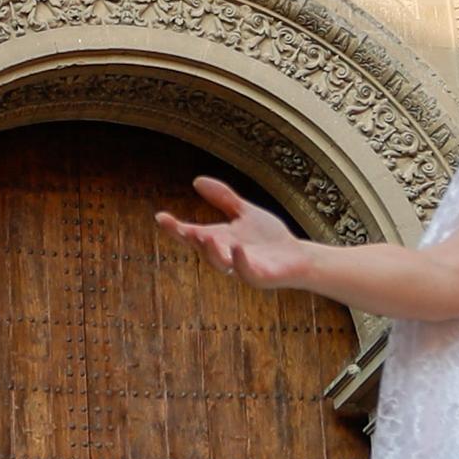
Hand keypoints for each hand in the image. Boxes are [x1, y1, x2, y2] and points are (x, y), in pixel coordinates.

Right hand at [156, 179, 315, 289]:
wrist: (298, 257)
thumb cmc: (269, 237)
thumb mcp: (244, 212)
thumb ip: (222, 198)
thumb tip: (196, 180)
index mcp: (219, 240)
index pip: (192, 235)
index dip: (175, 228)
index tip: (160, 217)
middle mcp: (225, 255)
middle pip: (202, 249)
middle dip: (192, 240)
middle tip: (183, 229)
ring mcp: (241, 268)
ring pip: (221, 263)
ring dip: (211, 251)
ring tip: (204, 235)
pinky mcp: (259, 277)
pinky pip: (247, 271)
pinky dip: (240, 261)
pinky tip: (237, 247)